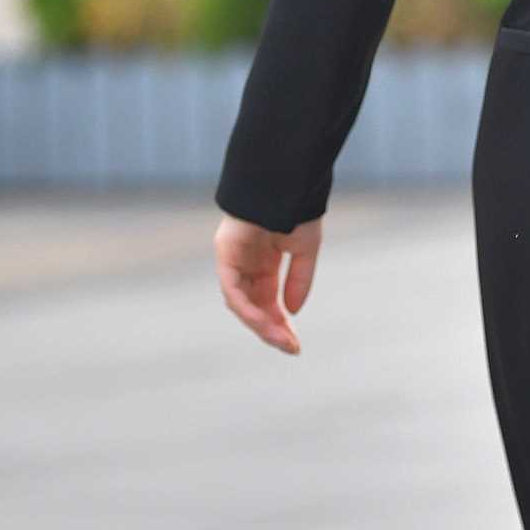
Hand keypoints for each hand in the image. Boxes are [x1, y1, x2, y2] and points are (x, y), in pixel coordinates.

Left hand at [214, 212, 320, 354]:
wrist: (286, 181)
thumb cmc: (296, 207)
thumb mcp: (304, 250)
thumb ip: (298, 280)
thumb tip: (292, 311)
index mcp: (263, 263)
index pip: (267, 301)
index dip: (280, 323)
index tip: (295, 343)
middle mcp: (245, 264)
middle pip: (253, 306)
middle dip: (271, 329)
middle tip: (291, 347)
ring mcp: (233, 260)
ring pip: (241, 303)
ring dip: (261, 324)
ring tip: (282, 339)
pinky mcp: (225, 255)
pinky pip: (233, 290)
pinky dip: (248, 308)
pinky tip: (266, 321)